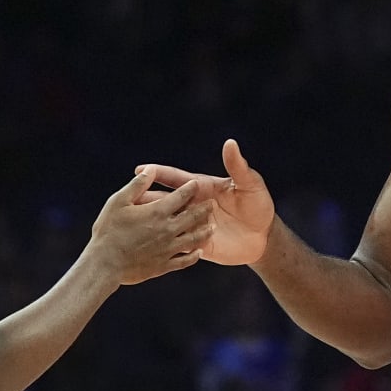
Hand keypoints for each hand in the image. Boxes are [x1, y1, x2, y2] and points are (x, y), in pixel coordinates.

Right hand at [89, 172, 212, 285]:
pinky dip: (193, 256)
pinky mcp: (164, 266)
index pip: (180, 196)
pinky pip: (184, 260)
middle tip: (212, 204)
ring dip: (204, 232)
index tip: (196, 184)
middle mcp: (168, 230)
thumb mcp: (119, 202)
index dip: (189, 188)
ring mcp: (168, 249)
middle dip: (203, 209)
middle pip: (192, 217)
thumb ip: (138, 185)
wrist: (105, 264)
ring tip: (212, 227)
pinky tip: (198, 252)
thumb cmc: (108, 230)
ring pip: (193, 239)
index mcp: (157, 212)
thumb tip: (150, 169)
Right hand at [136, 139, 273, 265]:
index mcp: (202, 188)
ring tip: (132, 224)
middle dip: (146, 200)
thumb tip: (230, 143)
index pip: (175, 178)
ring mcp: (194, 226)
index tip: (139, 169)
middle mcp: (194, 206)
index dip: (158, 173)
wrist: (264, 237)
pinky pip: (178, 244)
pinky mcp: (198, 245)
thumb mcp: (250, 185)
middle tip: (126, 200)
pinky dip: (166, 243)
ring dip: (152, 223)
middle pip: (166, 201)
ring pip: (168, 223)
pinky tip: (150, 247)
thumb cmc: (258, 206)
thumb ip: (238, 167)